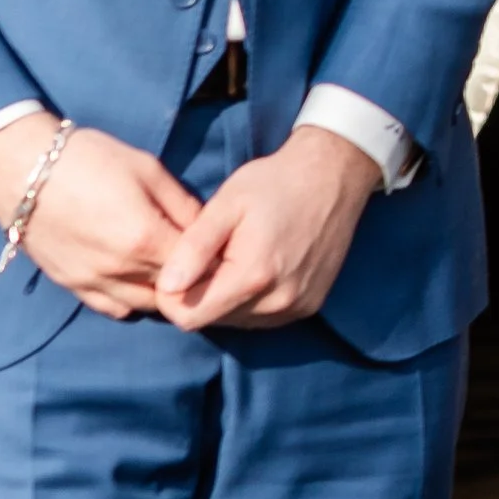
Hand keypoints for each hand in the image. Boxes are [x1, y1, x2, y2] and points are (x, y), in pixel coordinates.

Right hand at [0, 116, 200, 318]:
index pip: (197, 264)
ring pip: (145, 305)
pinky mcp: (72, 287)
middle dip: (192, 277)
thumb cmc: (87, 158)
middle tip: (199, 260)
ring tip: (169, 269)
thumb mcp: (146, 168)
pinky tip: (136, 277)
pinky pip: (113, 308)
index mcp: (145, 237)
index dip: (213, 256)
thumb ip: (181, 202)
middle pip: (174, 290)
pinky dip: (131, 299)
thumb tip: (206, 225)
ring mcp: (94, 283)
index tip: (221, 247)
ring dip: (163, 292)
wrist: (20, 169)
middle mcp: (121, 270)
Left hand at [154, 124, 379, 331]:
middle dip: (200, 294)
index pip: (188, 318)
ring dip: (226, 298)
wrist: (333, 177)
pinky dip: (251, 299)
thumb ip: (194, 247)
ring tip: (235, 256)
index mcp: (252, 277)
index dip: (172, 294)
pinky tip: (258, 266)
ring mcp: (296, 308)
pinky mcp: (309, 307)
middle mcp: (277, 303)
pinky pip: (263, 317)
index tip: (179, 264)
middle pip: (212, 321)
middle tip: (210, 253)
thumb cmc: (275, 183)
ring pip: (237, 322)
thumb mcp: (227, 204)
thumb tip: (164, 286)